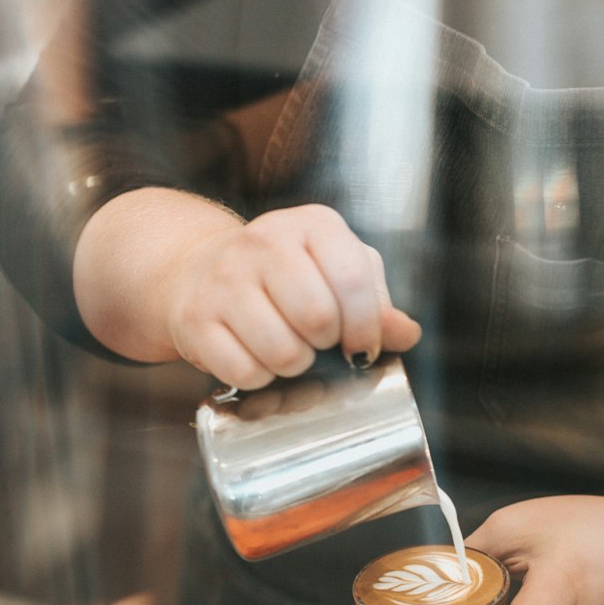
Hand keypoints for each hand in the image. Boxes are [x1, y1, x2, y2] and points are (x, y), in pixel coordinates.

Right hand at [163, 203, 420, 387]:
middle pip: (317, 316)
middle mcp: (265, 242)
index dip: (366, 327)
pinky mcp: (196, 318)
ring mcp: (225, 279)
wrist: (199, 271)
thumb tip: (407, 334)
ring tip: (288, 350)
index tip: (361, 349)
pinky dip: (259, 378)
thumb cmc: (286, 277)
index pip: (353, 279)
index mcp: (314, 225)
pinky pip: (244, 371)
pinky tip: (257, 358)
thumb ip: (376, 304)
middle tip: (318, 344)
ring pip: (281, 350)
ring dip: (294, 366)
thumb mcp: (337, 273)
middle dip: (326, 346)